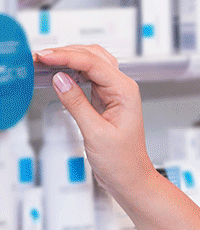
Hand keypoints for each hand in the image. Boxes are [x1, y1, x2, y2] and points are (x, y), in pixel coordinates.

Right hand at [34, 45, 199, 229]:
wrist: (130, 177)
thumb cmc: (121, 160)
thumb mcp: (95, 133)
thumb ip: (77, 103)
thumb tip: (60, 78)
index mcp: (124, 92)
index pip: (93, 64)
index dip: (66, 56)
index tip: (43, 56)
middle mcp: (122, 88)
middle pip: (93, 57)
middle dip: (66, 52)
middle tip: (39, 55)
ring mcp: (114, 93)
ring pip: (91, 64)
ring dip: (68, 59)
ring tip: (44, 60)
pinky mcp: (105, 100)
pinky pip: (87, 78)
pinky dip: (70, 71)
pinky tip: (56, 72)